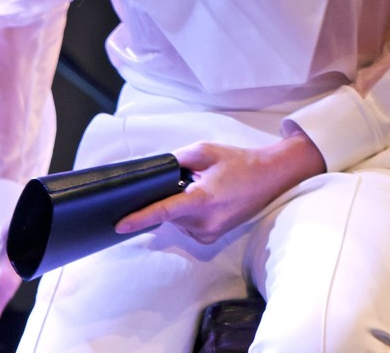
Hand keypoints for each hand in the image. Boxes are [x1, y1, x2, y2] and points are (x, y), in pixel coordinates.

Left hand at [115, 132, 325, 243]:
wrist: (268, 177)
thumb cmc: (237, 162)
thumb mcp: (204, 151)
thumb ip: (177, 160)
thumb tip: (155, 170)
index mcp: (202, 200)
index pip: (164, 212)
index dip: (140, 218)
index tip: (121, 224)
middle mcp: (205, 222)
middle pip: (167, 214)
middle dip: (167, 196)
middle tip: (186, 178)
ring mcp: (209, 232)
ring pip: (176, 220)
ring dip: (179, 203)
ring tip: (200, 186)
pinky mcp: (212, 237)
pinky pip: (187, 224)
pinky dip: (187, 211)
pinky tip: (203, 197)